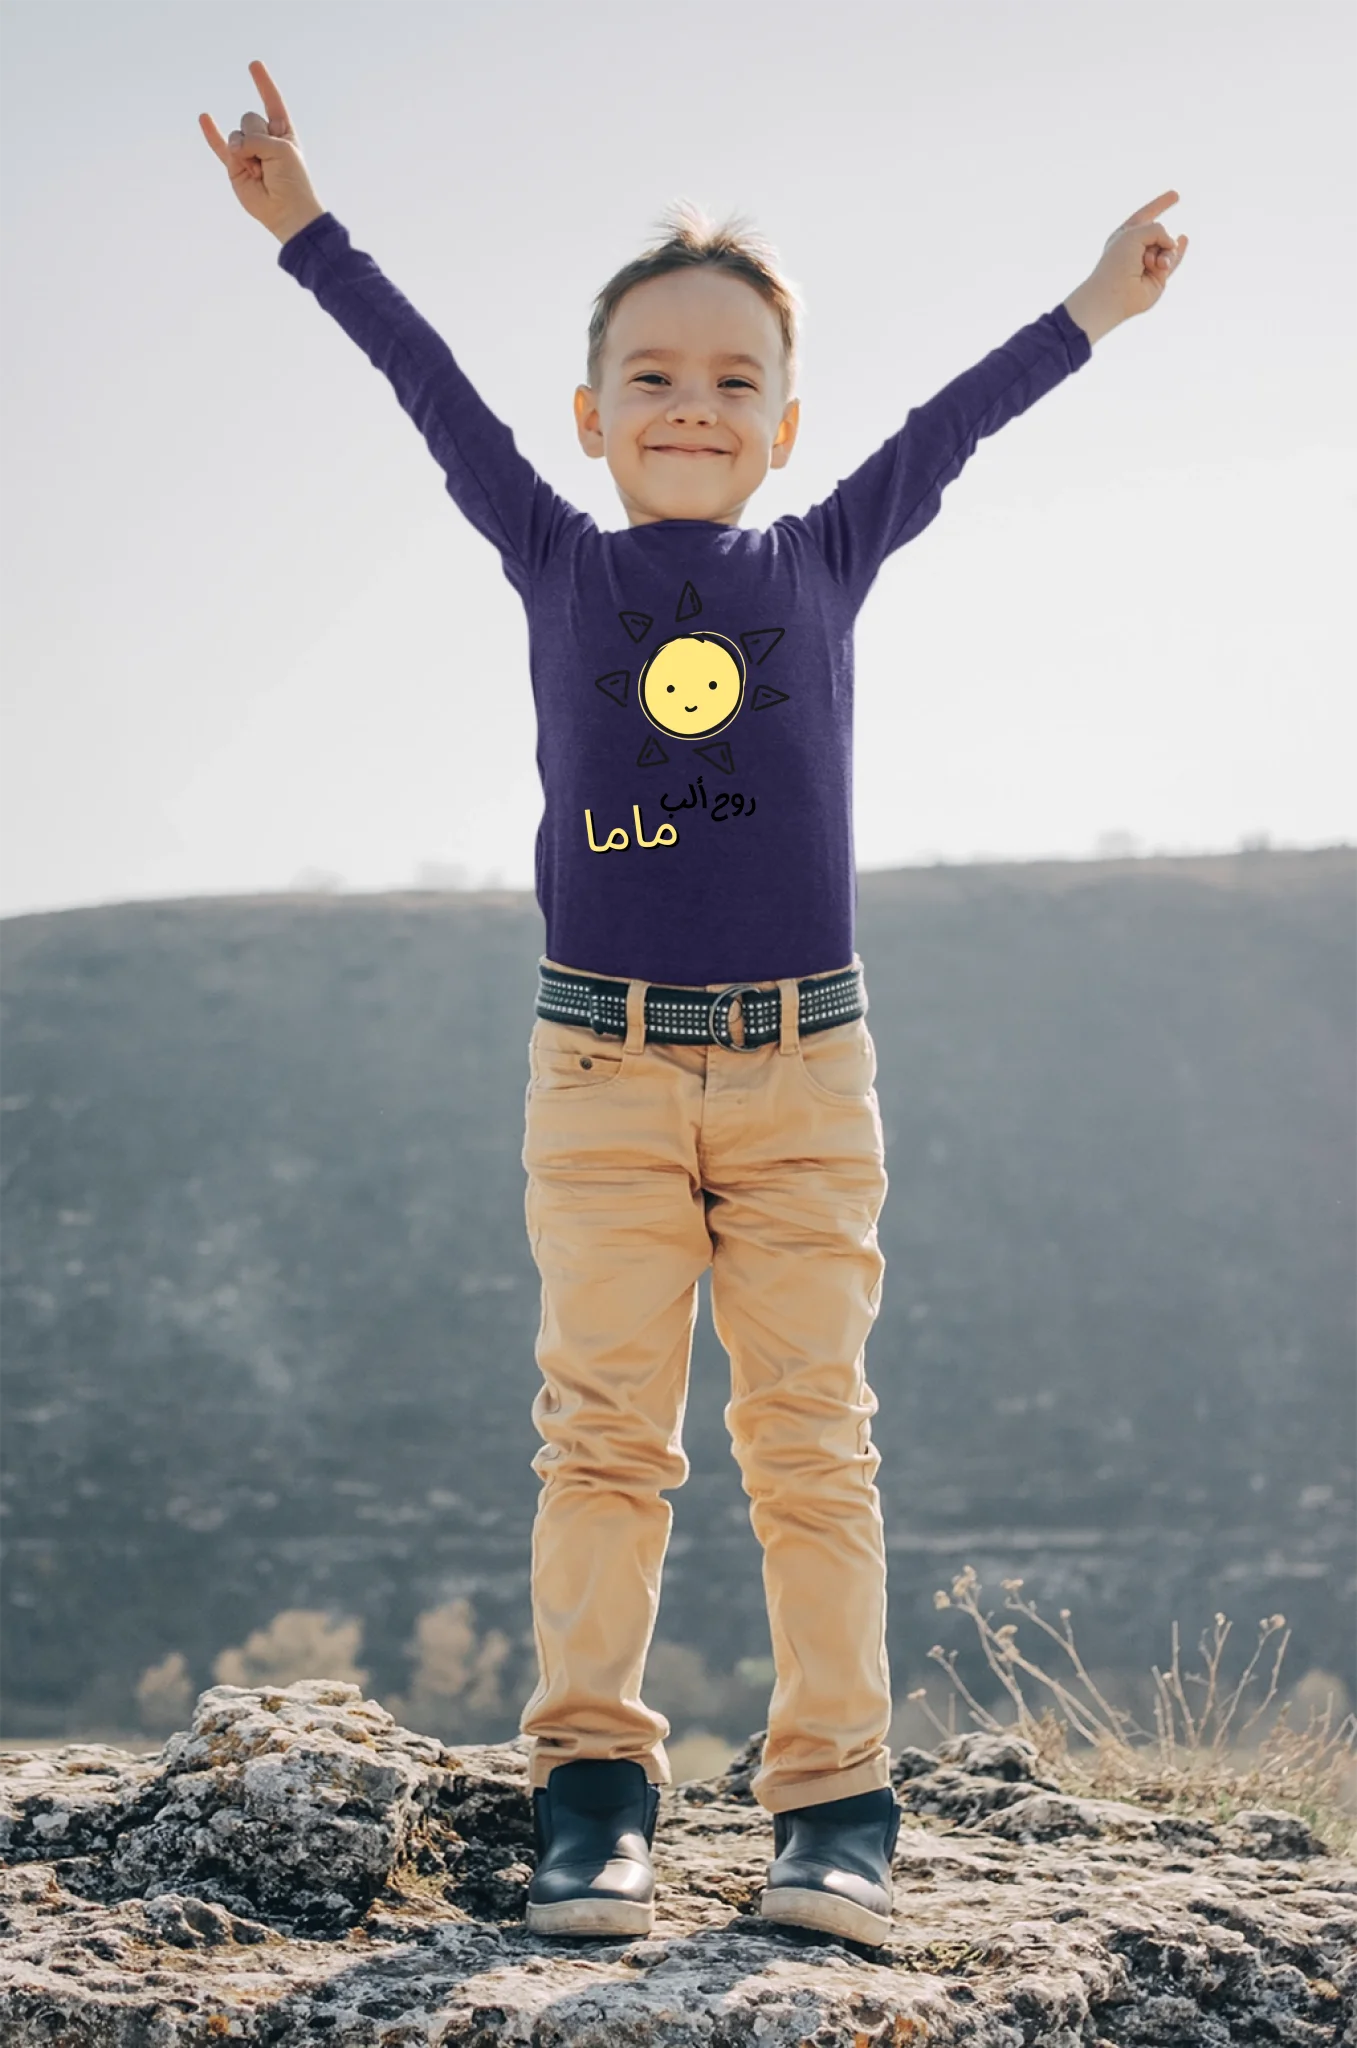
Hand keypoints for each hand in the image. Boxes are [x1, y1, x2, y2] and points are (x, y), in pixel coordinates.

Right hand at [199, 59, 325, 242]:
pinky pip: (220, 146)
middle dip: (256, 136)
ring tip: (259, 172)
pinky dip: (212, 134)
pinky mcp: (235, 166)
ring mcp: (248, 151)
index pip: (273, 103)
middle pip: (250, 118)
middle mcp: (264, 138)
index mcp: (282, 132)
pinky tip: (204, 118)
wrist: (287, 212)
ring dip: (246, 152)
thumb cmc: (292, 180)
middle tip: (268, 161)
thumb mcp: (281, 149)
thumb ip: (255, 138)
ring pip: (236, 135)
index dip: (264, 84)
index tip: (254, 65)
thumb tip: (234, 146)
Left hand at [1063, 191, 1187, 343]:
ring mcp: (1148, 263)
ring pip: (1168, 248)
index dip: (1160, 204)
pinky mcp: (1158, 277)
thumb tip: (1173, 244)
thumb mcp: (1135, 233)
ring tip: (1151, 265)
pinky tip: (1184, 239)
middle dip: (1157, 239)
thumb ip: (1157, 230)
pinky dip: (1179, 251)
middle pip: (1159, 232)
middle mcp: (1137, 248)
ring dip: (1164, 254)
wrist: (1115, 294)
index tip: (1175, 195)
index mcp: (1125, 235)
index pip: (1146, 214)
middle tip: (1143, 256)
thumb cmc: (1117, 263)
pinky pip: (1173, 260)